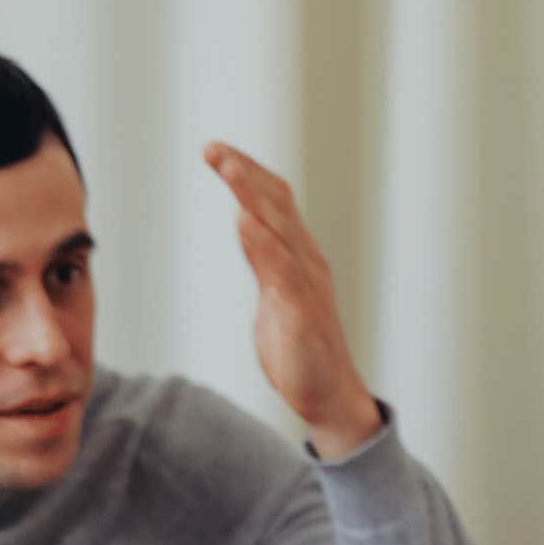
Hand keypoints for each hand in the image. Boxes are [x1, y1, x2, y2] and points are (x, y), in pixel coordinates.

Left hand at [203, 141, 380, 460]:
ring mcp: (307, 287)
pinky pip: (283, 273)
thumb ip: (262, 259)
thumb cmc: (301, 348)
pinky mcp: (302, 314)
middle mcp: (307, 263)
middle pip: (277, 205)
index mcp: (300, 256)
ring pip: (281, 230)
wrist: (330, 396)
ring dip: (253, 196)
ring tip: (230, 168)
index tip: (217, 151)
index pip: (276, 201)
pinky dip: (265, 244)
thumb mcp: (274, 295)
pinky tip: (245, 223)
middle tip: (213, 148)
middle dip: (245, 174)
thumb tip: (246, 220)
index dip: (249, 173)